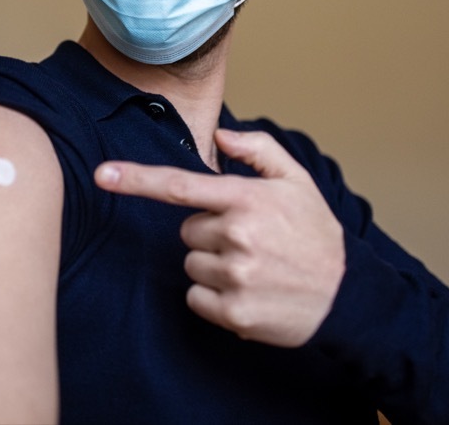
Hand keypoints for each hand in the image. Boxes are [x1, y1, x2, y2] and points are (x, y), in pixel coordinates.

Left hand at [95, 128, 344, 346]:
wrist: (346, 296)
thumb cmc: (315, 234)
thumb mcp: (297, 180)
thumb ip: (258, 150)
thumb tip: (220, 137)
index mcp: (246, 199)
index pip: (180, 186)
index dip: (136, 179)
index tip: (102, 175)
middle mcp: (237, 235)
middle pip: (186, 231)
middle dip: (209, 234)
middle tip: (248, 241)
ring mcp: (234, 276)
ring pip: (191, 264)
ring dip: (213, 266)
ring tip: (253, 267)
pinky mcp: (233, 311)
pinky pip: (195, 298)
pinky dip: (213, 297)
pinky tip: (247, 291)